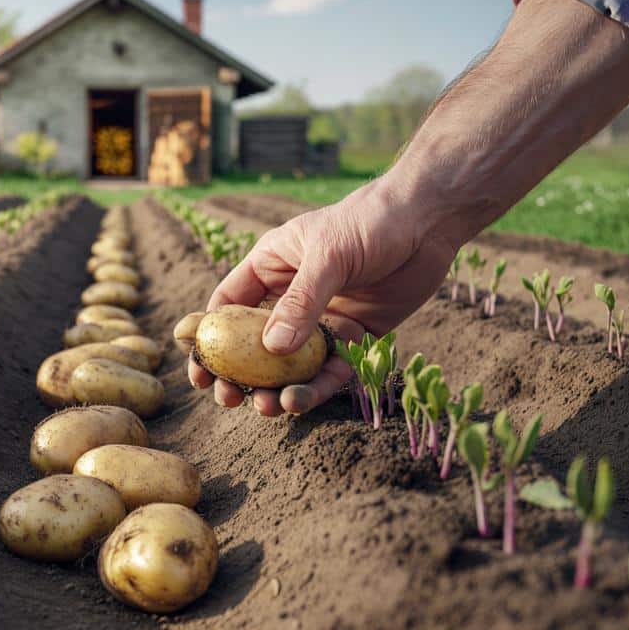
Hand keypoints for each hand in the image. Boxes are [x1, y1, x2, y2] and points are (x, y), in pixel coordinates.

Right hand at [188, 177, 457, 415]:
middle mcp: (291, 297)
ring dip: (277, 388)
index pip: (228, 307)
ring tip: (270, 408)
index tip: (199, 372)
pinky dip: (317, 386)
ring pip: (291, 364)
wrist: (429, 221)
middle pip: (254, 345)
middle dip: (240, 376)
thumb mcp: (329, 257)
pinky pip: (331, 368)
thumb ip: (301, 303)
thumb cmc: (369, 222)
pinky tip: (304, 399)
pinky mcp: (355, 336)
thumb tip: (271, 351)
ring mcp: (322, 319)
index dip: (209, 340)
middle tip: (231, 400)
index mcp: (271, 268)